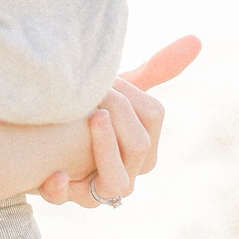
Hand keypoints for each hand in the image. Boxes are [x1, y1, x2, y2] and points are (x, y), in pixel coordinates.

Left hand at [36, 34, 200, 206]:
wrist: (43, 133)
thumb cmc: (89, 110)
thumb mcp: (118, 90)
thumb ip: (154, 71)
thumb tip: (195, 40)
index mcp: (144, 147)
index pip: (152, 116)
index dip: (133, 98)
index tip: (112, 81)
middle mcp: (128, 172)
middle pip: (139, 151)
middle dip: (121, 119)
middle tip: (96, 102)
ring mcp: (98, 188)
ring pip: (117, 184)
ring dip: (104, 152)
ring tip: (89, 121)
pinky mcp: (66, 194)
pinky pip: (69, 198)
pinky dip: (61, 188)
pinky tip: (52, 173)